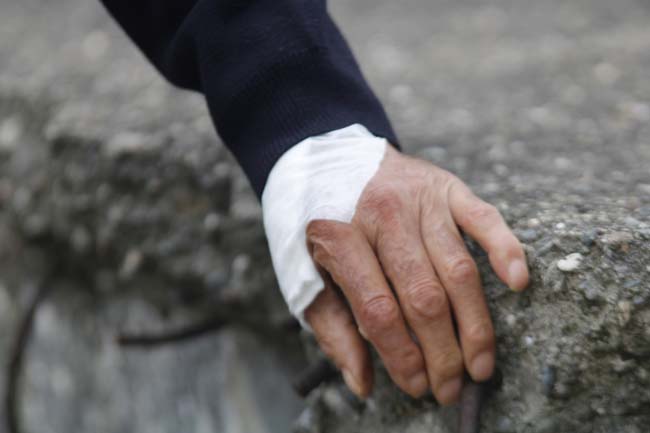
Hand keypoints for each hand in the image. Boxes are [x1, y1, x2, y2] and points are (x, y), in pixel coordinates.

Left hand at [304, 145, 528, 403]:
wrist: (325, 157)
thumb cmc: (317, 223)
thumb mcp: (305, 273)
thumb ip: (332, 328)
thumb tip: (362, 384)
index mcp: (340, 238)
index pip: (379, 310)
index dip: (402, 356)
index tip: (417, 386)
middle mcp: (383, 216)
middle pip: (423, 296)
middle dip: (442, 353)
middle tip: (451, 388)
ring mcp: (419, 199)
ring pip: (457, 269)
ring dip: (475, 324)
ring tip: (481, 365)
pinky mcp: (446, 186)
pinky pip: (483, 219)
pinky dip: (505, 249)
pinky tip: (517, 282)